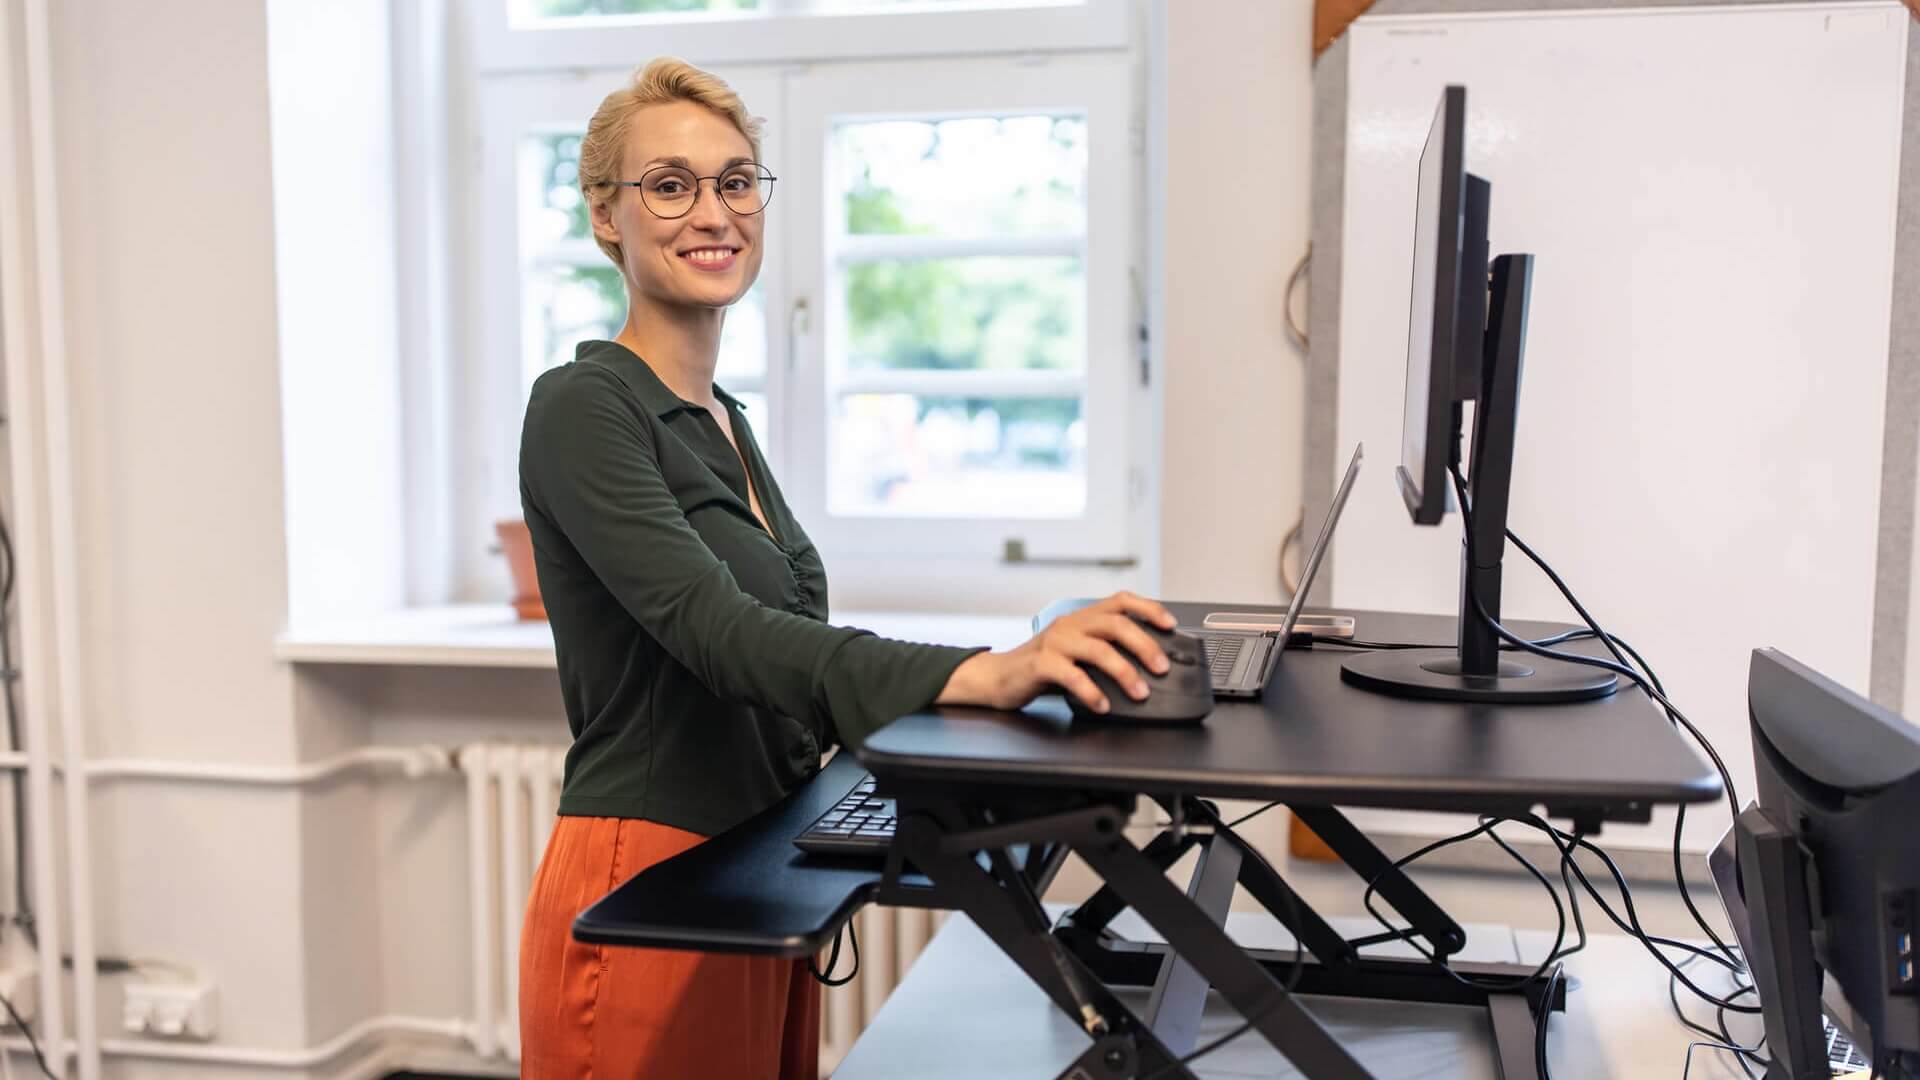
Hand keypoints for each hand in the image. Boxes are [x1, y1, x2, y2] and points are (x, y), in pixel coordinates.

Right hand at [935, 592, 1177, 714]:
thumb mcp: (1074, 650)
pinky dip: (1092, 691)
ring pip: (1098, 649)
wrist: (998, 677)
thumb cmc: (1040, 666)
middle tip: (1161, 667)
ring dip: (1124, 672)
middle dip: (1145, 645)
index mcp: (1082, 617)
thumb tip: (1145, 666)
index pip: (1121, 601)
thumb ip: (1102, 650)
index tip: (1170, 624)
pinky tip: (1103, 705)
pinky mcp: (1040, 663)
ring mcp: (1055, 642)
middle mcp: (1070, 624)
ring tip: (1139, 692)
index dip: (1149, 609)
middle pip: (1116, 625)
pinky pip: (1072, 676)